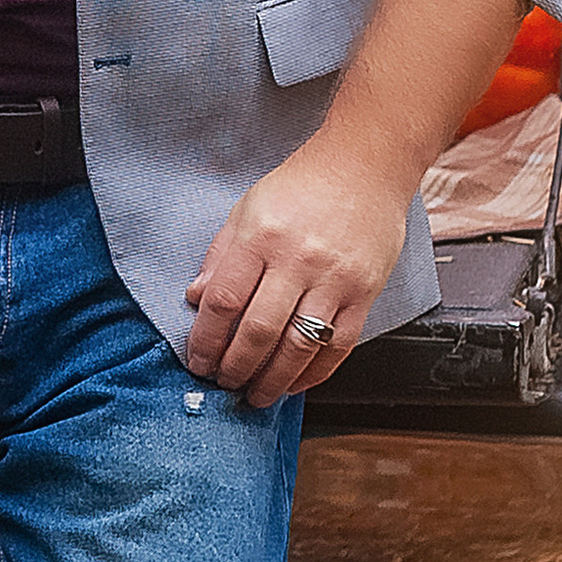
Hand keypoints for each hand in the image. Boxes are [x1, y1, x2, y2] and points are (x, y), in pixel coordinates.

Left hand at [183, 136, 411, 404]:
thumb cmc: (301, 186)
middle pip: (259, 330)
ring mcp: (335, 279)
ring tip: (255, 395)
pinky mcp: (365, 293)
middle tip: (223, 383)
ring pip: (299, 346)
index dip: (206, 340)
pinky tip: (295, 383)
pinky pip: (339, 346)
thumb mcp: (246, 209)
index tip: (198, 360)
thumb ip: (220, 256)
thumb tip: (195, 300)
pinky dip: (314, 372)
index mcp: (260, 237)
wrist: (365, 166)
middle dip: (235, 367)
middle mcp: (298, 260)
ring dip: (272, 380)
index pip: (224, 301)